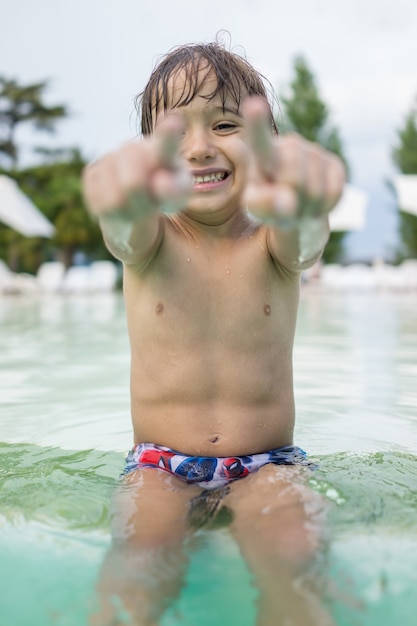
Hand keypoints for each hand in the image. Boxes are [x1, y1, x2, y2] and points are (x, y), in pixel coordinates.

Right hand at [82, 115, 190, 219]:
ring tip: (138, 206)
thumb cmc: (166, 193)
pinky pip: (100, 206)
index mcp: (162, 151)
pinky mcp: (91, 173)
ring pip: (115, 201)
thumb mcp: (179, 195)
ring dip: (131, 214)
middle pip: (133, 185)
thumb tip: (161, 183)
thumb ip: (178, 191)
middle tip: (153, 206)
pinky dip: (114, 217)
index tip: (173, 123)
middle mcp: (133, 148)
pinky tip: (121, 208)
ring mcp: (109, 157)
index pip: (166, 142)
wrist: (139, 198)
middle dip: (144, 206)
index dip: (168, 133)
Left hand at [243, 97, 344, 228]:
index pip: (259, 139)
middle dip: (293, 201)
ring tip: (300, 207)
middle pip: (294, 178)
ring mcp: (313, 152)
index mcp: (262, 155)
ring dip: (308, 209)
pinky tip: (316, 204)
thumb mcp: (258, 211)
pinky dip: (324, 207)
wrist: (297, 212)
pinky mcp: (334, 164)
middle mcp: (289, 146)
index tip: (254, 104)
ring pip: (315, 190)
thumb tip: (287, 200)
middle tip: (287, 208)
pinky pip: (334, 192)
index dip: (258, 123)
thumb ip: (264, 207)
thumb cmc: (270, 208)